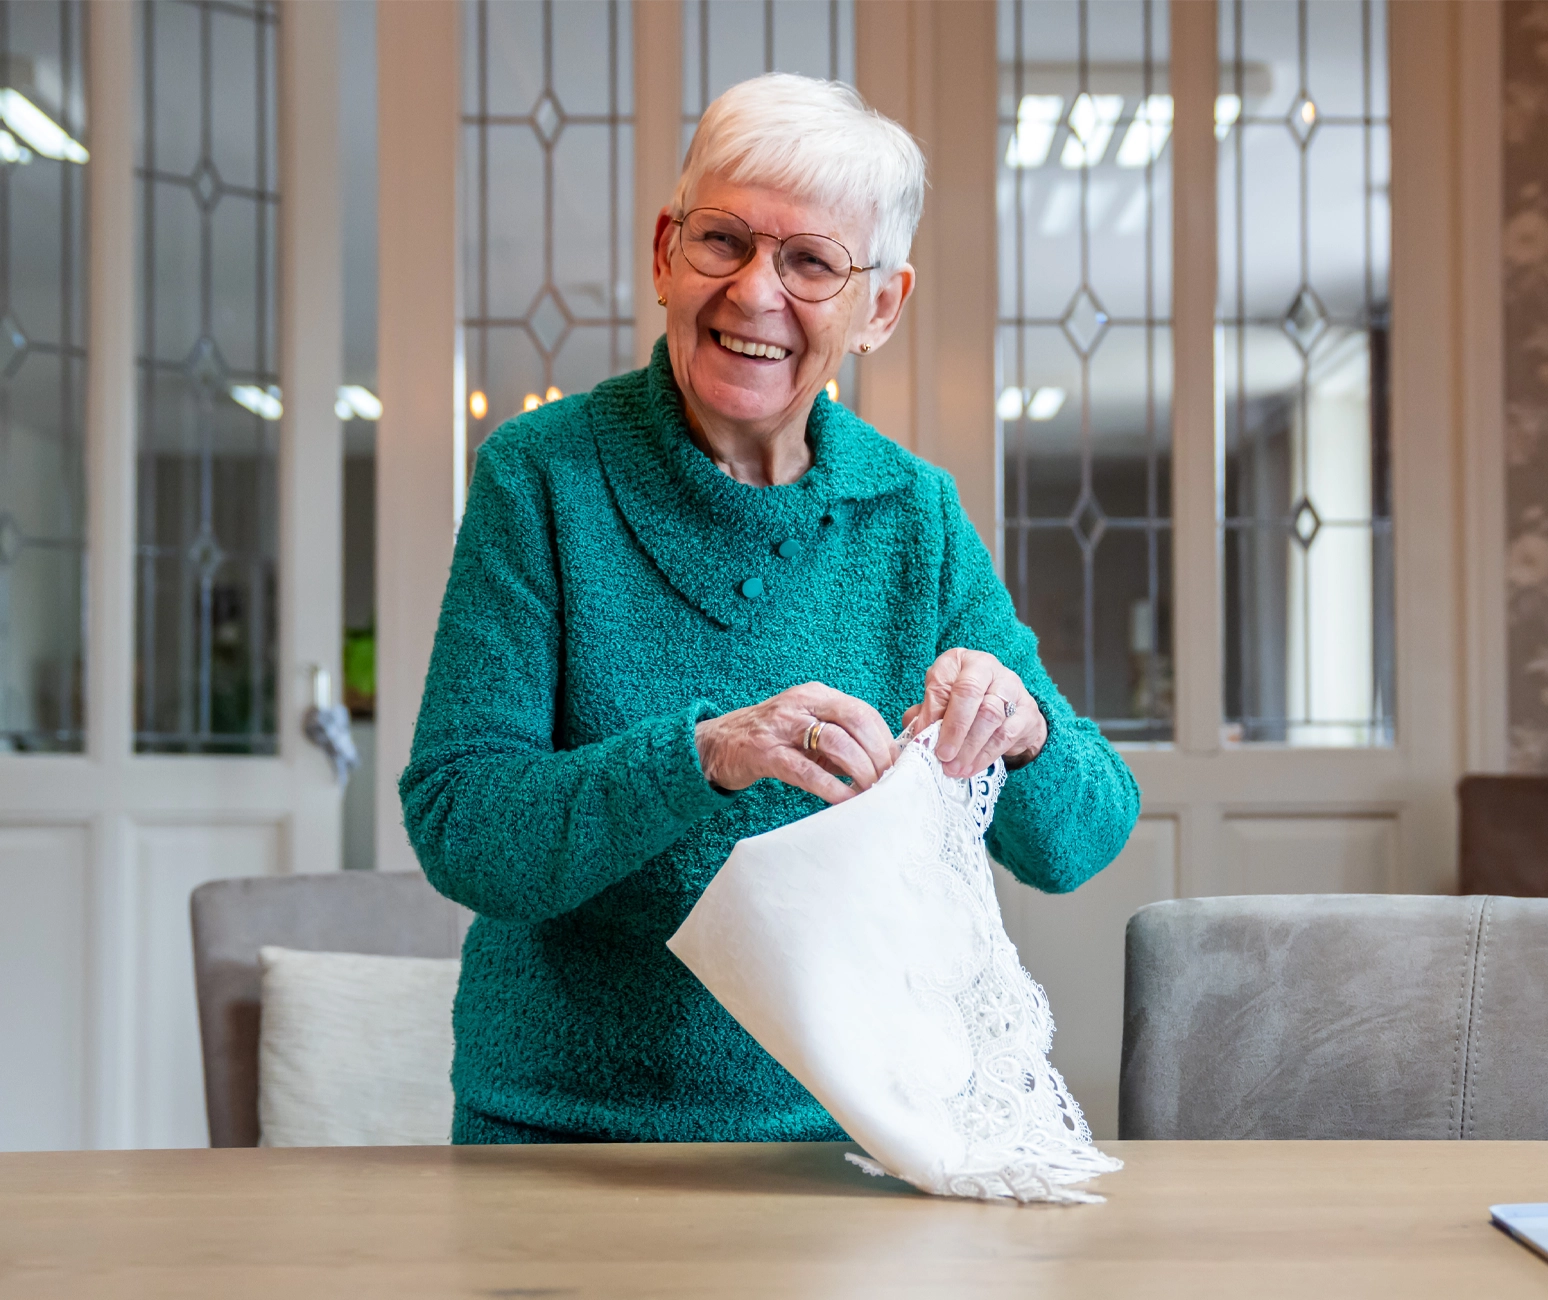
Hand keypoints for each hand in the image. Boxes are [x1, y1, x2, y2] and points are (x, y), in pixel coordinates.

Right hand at [695, 683, 897, 804]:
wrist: (717, 744)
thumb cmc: (771, 739)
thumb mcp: (807, 730)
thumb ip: (840, 739)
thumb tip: (882, 763)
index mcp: (816, 695)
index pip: (863, 711)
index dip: (885, 739)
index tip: (899, 765)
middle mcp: (801, 703)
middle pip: (855, 721)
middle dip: (879, 753)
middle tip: (890, 781)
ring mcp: (782, 726)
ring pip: (835, 742)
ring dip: (861, 770)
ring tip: (873, 792)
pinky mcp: (765, 752)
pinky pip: (806, 770)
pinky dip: (831, 787)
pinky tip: (845, 802)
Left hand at [902, 648, 1046, 778]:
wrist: (1010, 711)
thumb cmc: (967, 705)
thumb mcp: (942, 703)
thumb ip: (927, 715)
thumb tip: (918, 737)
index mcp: (959, 661)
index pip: (942, 682)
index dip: (930, 712)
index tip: (922, 738)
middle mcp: (986, 667)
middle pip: (969, 693)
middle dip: (954, 728)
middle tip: (942, 755)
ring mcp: (1010, 687)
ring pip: (990, 715)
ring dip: (969, 747)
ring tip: (954, 768)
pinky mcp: (1026, 711)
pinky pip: (1005, 734)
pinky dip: (985, 755)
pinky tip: (971, 768)